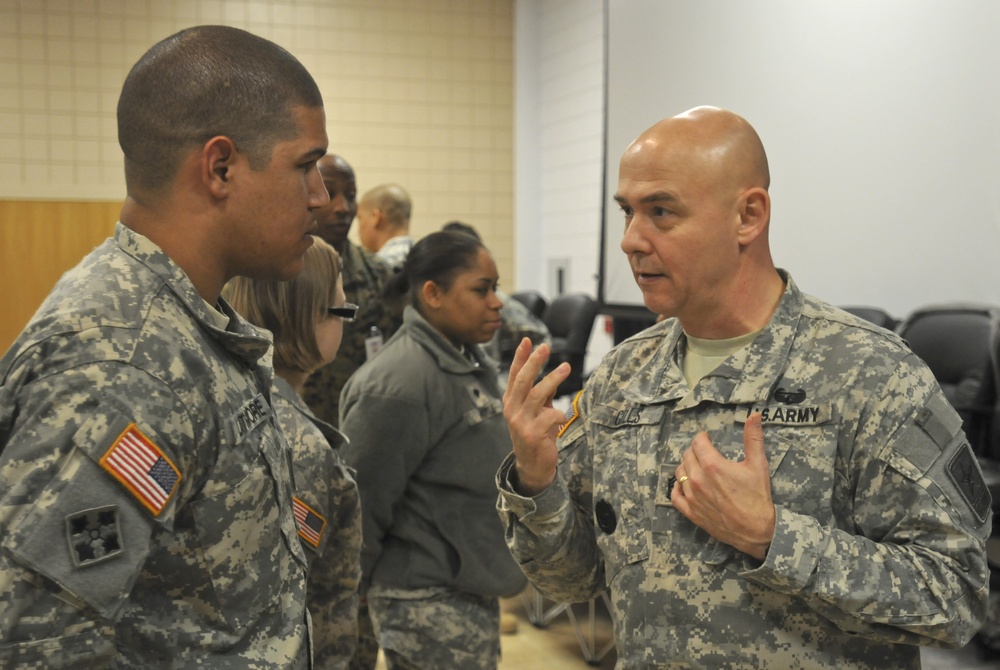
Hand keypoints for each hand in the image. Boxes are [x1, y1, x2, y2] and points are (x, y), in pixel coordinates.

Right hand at [503, 338, 570, 494]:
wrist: (532, 465)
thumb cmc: (536, 433)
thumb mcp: (536, 410)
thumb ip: (543, 394)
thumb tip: (555, 374)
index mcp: (511, 401)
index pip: (514, 375)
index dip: (520, 357)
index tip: (528, 340)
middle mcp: (512, 409)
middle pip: (523, 380)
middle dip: (534, 362)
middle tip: (545, 347)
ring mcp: (521, 422)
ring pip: (536, 395)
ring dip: (552, 379)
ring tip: (566, 367)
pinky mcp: (533, 434)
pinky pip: (550, 416)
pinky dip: (560, 414)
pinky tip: (563, 417)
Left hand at [671, 413, 774, 559]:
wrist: (757, 531)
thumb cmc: (758, 498)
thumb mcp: (758, 464)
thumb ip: (753, 438)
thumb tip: (754, 415)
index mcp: (713, 466)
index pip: (697, 442)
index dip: (703, 438)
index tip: (709, 439)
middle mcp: (698, 480)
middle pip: (687, 456)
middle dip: (696, 451)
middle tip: (706, 453)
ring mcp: (692, 497)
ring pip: (679, 473)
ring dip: (687, 467)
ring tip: (698, 467)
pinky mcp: (691, 512)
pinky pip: (675, 496)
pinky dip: (677, 488)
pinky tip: (684, 485)